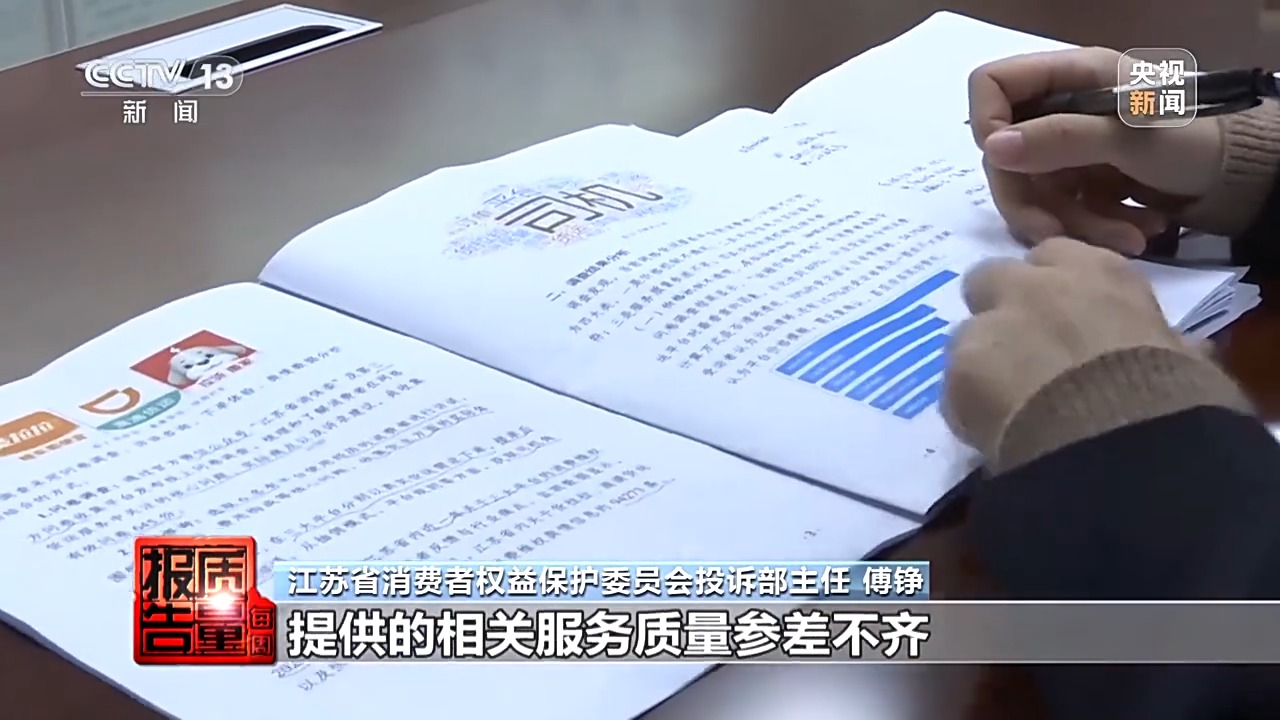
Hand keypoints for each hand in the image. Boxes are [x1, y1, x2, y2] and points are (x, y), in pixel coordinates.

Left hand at [942, 237, 1187, 461]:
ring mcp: (988, 324)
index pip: (1054, 256)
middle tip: (1019, 355)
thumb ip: (1164, 342)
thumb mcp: (1184, 359)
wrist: (1123, 443)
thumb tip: (1184, 350)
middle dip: (999, 310)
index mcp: (1095, 271)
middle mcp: (1033, 285)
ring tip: (1006, 408)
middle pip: (990, 278)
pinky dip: (968, 408)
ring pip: (965, 335)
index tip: (1062, 319)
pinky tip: (994, 436)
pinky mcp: (957, 370)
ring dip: (980, 362)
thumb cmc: (1170, 395)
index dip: (1051, 289)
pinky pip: (953, 387)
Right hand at [969, 48, 1224, 254]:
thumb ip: (1059, 139)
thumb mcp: (1125, 136)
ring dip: (1072, 224)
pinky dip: (1094, 228)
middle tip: (1054, 233)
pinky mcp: (1082, 182)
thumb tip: (993, 150)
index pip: (991, 86)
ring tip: (1127, 239)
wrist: (1239, 176)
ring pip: (1033, 192)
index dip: (988, 123)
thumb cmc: (1189, 139)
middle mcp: (1059, 110)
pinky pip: (1062, 210)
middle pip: (1005, 154)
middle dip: (1031, 200)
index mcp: (1068, 77)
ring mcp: (1069, 148)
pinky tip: (1137, 232)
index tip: (1008, 162)